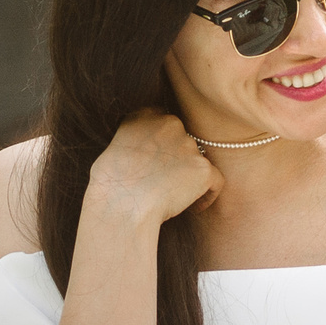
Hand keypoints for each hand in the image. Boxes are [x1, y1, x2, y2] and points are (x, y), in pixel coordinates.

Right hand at [86, 111, 223, 232]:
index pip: (163, 122)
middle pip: (183, 141)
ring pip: (198, 161)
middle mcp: (170, 124)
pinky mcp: (203, 168)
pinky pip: (216, 181)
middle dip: (177, 160)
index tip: (157, 161)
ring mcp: (189, 145)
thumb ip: (133, 143)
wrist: (122, 204)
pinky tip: (194, 208)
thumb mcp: (111, 150)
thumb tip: (143, 156)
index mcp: (144, 116)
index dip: (163, 144)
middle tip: (166, 182)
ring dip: (190, 177)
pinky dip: (207, 195)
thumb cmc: (109, 186)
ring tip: (175, 199)